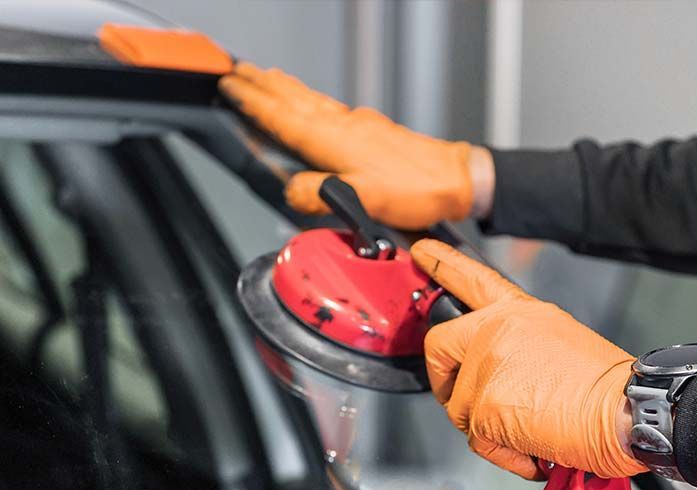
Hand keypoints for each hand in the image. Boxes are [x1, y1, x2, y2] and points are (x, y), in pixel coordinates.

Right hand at [219, 62, 494, 227]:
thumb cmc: (416, 190)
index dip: (254, 103)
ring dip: (285, 88)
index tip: (229, 86)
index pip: (283, 117)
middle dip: (263, 85)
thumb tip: (292, 190)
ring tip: (266, 78)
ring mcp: (359, 125)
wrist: (455, 180)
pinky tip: (312, 104)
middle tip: (237, 70)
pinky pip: (330, 108)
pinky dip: (311, 100)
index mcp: (334, 140)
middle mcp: (344, 126)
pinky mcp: (373, 129)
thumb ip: (321, 195)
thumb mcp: (364, 200)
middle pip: (294, 99)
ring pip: (312, 100)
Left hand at [412, 240, 645, 479]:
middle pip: (440, 348)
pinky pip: (478, 441)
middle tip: (466, 402)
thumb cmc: (605, 387)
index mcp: (519, 314)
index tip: (421, 252)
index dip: (442, 263)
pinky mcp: (484, 405)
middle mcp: (497, 331)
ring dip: (492, 430)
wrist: (625, 410)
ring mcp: (487, 366)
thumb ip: (519, 347)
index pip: (473, 279)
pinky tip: (537, 448)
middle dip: (444, 381)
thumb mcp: (559, 342)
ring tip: (535, 430)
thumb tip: (502, 376)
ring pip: (461, 409)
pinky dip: (507, 454)